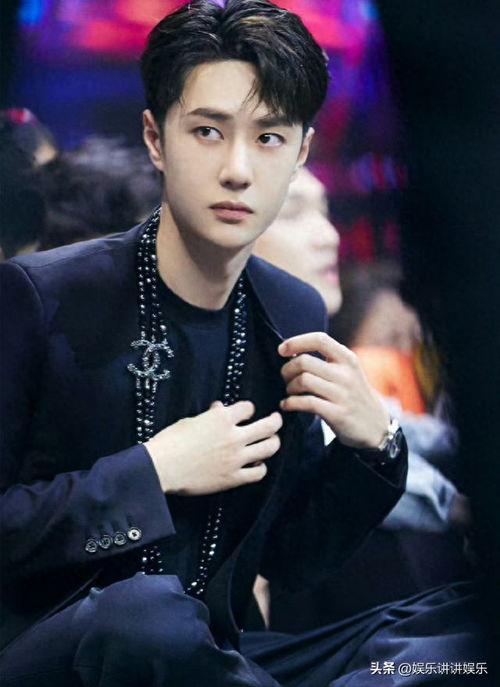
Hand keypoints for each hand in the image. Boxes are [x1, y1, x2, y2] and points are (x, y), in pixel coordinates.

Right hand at [144, 401, 281, 494]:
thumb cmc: (171, 441)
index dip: (248, 409)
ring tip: (271, 441)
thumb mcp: (190, 421)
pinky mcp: (233, 478)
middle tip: (276, 420)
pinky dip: (261, 467)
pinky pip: (259, 473)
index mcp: (222, 418)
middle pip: (269, 425)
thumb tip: (219, 408)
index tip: (247, 412)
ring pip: (270, 447)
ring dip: (273, 442)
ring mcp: (236, 458)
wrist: (161, 467)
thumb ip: (210, 415)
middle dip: (275, 421)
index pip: (248, 407)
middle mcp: (234, 436)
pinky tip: (256, 464)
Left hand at [278, 332, 389, 448]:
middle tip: (285, 378)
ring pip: (303, 380)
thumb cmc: (352, 395)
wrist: (375, 426)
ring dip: (289, 387)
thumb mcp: (347, 371)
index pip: (319, 339)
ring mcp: (343, 394)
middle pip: (304, 361)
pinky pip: (306, 403)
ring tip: (289, 392)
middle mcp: (346, 374)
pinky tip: (286, 405)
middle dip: (287, 369)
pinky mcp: (338, 414)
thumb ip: (326, 360)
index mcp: (347, 359)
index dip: (296, 342)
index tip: (282, 350)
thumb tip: (291, 350)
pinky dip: (290, 403)